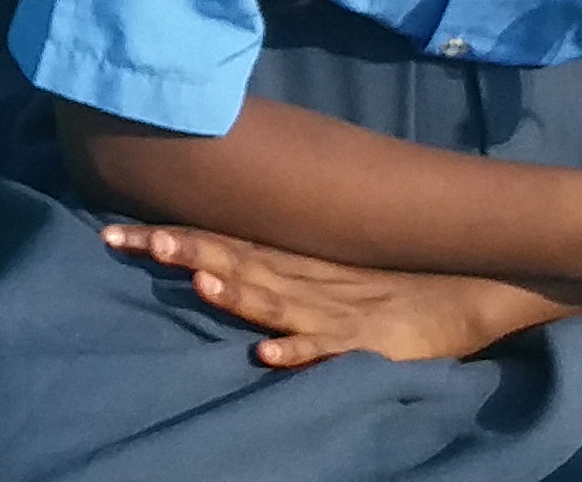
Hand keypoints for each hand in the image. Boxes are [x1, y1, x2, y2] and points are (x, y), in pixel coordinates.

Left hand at [97, 223, 558, 368]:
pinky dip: (296, 349)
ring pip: (273, 297)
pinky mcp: (367, 342)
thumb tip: (220, 256)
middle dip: (179, 249)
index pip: (219, 241)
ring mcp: (334, 309)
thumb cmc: (392, 284)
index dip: (167, 235)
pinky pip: (326, 349)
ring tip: (193, 278)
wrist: (472, 287)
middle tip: (124, 238)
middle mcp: (303, 278)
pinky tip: (265, 353)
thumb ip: (278, 266)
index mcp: (290, 261)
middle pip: (232, 259)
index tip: (109, 228)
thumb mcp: (325, 272)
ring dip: (233, 289)